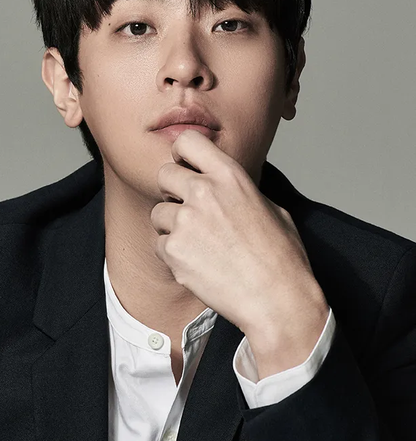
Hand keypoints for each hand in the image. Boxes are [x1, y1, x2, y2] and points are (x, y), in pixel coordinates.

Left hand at [151, 129, 328, 375]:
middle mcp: (203, 191)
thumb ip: (239, 191)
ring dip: (171, 227)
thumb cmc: (281, 257)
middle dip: (171, 191)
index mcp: (230, 175)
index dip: (182, 154)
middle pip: (163, 174)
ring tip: (199, 245)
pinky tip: (198, 265)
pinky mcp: (174, 251)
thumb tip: (225, 187)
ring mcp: (186, 220)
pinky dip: (173, 255)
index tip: (186, 168)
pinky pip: (159, 244)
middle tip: (188, 211)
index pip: (187, 140)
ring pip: (158, 213)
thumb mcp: (271, 207)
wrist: (278, 300)